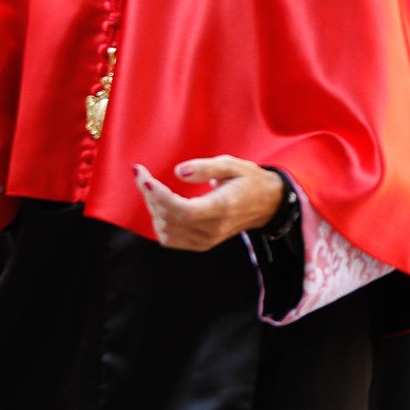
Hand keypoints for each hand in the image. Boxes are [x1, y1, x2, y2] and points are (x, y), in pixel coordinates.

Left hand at [136, 157, 284, 251]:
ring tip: (152, 188)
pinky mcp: (201, 245)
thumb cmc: (249, 180)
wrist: (267, 204)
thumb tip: (178, 172)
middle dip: (149, 194)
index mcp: (223, 207)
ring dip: (152, 208)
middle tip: (142, 173)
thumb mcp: (232, 165)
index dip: (159, 196)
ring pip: (165, 229)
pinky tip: (160, 206)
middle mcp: (213, 229)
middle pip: (169, 217)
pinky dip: (159, 222)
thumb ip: (205, 167)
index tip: (144, 178)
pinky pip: (169, 239)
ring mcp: (206, 240)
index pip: (183, 210)